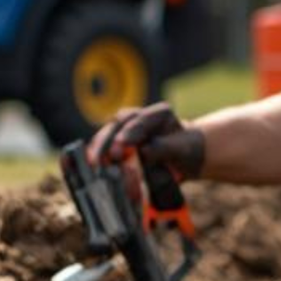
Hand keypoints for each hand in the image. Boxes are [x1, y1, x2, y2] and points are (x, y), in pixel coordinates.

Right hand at [85, 103, 205, 197]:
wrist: (186, 158)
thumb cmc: (186, 151)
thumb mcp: (183, 150)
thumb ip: (164, 148)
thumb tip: (143, 151)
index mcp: (160, 114)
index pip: (142, 121)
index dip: (129, 133)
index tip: (120, 145)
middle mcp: (140, 117)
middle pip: (118, 124)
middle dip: (108, 141)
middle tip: (102, 158)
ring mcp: (127, 128)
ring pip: (108, 134)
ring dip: (100, 150)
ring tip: (95, 163)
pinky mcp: (119, 142)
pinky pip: (106, 147)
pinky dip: (100, 156)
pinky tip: (93, 166)